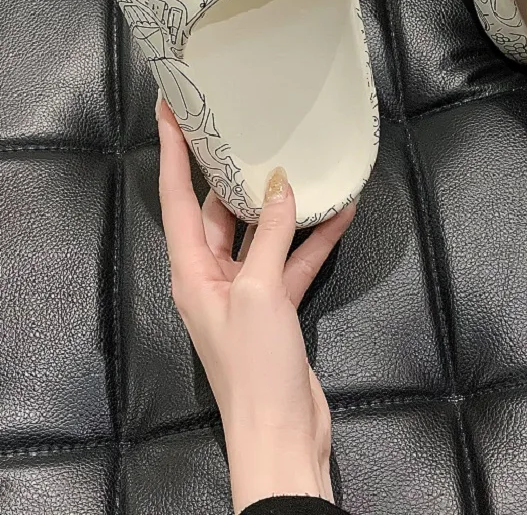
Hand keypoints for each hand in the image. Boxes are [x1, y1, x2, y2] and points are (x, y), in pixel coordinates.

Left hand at [157, 102, 355, 511]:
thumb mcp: (258, 291)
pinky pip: (292, 261)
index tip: (170, 108)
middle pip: (218, 210)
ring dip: (283, 205)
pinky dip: (313, 239)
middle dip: (234, 172)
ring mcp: (245, 291)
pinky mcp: (276, 306)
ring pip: (261, 233)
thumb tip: (280, 186)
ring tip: (302, 162)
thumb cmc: (254, 366)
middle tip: (246, 126)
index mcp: (190, 270)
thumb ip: (268, 235)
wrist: (282, 434)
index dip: (173, 150)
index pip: (176, 196)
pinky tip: (339, 213)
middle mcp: (211, 276)